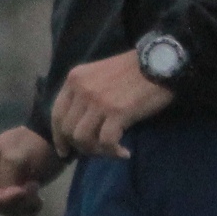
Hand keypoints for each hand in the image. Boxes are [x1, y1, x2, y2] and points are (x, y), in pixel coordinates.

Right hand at [0, 126, 61, 215]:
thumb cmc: (31, 143)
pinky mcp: (12, 194)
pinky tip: (38, 202)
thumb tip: (9, 197)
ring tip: (38, 196)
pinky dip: (28, 211)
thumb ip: (7, 179)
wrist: (52, 142)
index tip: (23, 191)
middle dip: (15, 202)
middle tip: (34, 190)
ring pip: (5, 210)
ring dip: (23, 208)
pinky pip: (16, 211)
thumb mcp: (16, 157)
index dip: (2, 198)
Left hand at [49, 50, 174, 160]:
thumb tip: (81, 123)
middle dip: (81, 146)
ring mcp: (98, 101)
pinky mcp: (117, 112)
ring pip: (83, 138)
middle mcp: (82, 89)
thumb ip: (85, 92)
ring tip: (111, 150)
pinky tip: (125, 152)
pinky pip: (106, 141)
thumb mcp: (99, 74)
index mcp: (75, 79)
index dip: (59, 137)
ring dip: (97, 150)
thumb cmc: (133, 69)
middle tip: (97, 151)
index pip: (57, 114)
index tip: (65, 150)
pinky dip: (114, 151)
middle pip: (68, 130)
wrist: (159, 63)